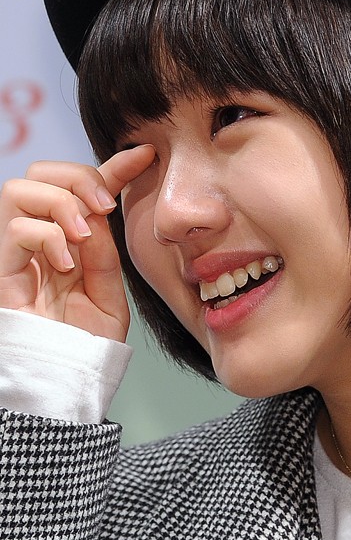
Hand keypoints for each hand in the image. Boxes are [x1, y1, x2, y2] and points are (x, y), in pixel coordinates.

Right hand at [0, 145, 155, 341]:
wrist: (64, 385)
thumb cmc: (85, 345)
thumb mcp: (108, 292)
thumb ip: (104, 252)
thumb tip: (99, 209)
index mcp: (71, 240)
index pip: (86, 188)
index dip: (115, 165)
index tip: (147, 154)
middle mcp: (41, 239)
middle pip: (41, 171)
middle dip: (77, 175)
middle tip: (104, 207)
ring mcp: (17, 254)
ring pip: (18, 187)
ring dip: (59, 203)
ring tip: (81, 236)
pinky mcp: (1, 271)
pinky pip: (15, 228)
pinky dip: (46, 236)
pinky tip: (64, 264)